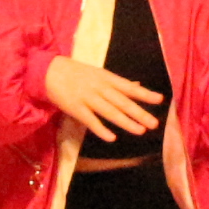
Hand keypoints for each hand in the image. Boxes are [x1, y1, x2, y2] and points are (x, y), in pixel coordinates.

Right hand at [42, 54, 162, 142]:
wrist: (48, 71)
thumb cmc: (76, 72)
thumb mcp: (98, 73)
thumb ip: (117, 82)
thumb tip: (137, 84)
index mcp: (106, 77)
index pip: (129, 87)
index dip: (144, 93)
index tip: (160, 99)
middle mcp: (99, 87)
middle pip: (122, 101)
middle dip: (139, 112)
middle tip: (154, 123)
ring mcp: (87, 98)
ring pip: (109, 111)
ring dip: (125, 122)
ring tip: (140, 131)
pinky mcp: (75, 108)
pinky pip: (90, 120)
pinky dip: (101, 129)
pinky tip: (112, 138)